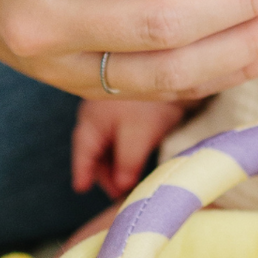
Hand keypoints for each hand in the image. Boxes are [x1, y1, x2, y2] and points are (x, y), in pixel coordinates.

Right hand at [73, 98, 188, 199]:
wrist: (176, 63)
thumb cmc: (151, 101)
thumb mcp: (138, 134)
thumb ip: (127, 161)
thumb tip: (121, 185)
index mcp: (92, 121)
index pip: (83, 153)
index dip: (82, 172)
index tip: (81, 189)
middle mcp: (97, 114)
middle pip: (95, 149)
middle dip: (104, 172)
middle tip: (118, 193)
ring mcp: (113, 107)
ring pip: (109, 141)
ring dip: (117, 161)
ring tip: (129, 180)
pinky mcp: (130, 104)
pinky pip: (121, 132)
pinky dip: (126, 148)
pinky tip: (137, 155)